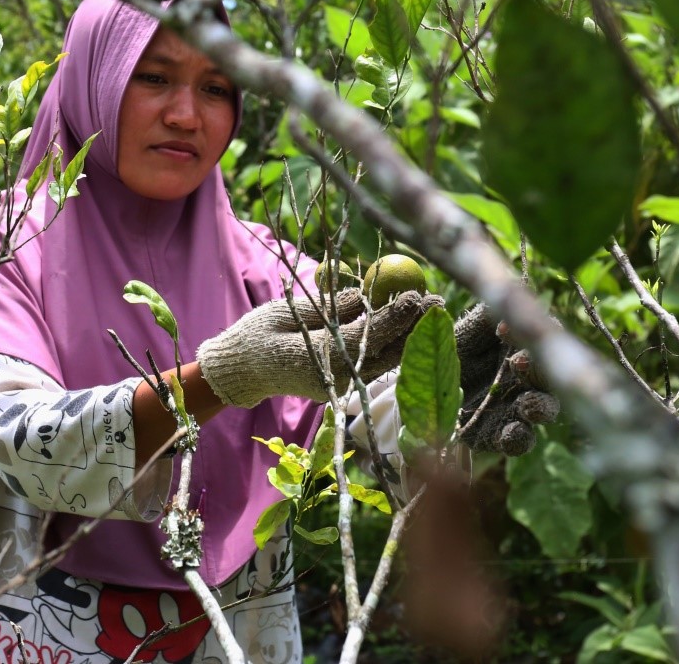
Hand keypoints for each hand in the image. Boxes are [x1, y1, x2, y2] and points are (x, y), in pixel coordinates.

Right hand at [197, 289, 442, 407]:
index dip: (394, 315)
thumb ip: (330, 307)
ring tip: (430, 310)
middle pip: (387, 351)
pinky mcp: (342, 385)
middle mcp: (337, 377)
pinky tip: (408, 326)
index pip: (368, 335)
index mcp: (321, 357)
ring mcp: (341, 385)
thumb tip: (368, 294)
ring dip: (410, 337)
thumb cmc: (259, 334)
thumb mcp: (291, 312)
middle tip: (437, 300)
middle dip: (414, 326)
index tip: (415, 294)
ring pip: (386, 361)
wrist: (242, 369)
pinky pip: (375, 364)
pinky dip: (394, 345)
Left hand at [455, 304, 559, 455]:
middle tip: (518, 364)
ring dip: (540, 407)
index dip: (536, 335)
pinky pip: (518, 441)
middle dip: (540, 372)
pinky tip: (512, 432)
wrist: (418, 384)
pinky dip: (518, 439)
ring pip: (544, 410)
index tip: (505, 332)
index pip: (545, 339)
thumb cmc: (448, 349)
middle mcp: (527, 378)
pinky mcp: (499, 435)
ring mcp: (516, 408)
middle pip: (550, 376)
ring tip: (527, 405)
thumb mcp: (464, 329)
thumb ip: (486, 316)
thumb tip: (509, 296)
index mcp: (522, 348)